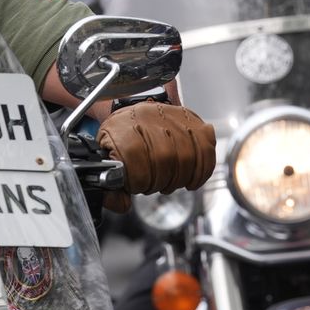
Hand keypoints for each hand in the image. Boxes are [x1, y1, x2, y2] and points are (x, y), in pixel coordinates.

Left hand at [96, 100, 215, 212]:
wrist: (129, 105)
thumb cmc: (118, 134)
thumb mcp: (104, 158)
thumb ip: (109, 187)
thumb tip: (122, 204)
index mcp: (122, 129)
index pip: (138, 165)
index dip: (138, 183)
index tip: (136, 185)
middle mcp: (149, 119)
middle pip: (164, 160)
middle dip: (160, 181)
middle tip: (152, 184)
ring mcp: (172, 118)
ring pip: (187, 157)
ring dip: (179, 178)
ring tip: (168, 181)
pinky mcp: (191, 119)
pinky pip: (205, 149)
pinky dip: (202, 171)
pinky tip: (191, 180)